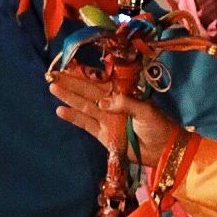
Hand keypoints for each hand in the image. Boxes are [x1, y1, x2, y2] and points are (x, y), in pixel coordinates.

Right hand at [50, 71, 179, 164]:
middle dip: (71, 83)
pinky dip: (74, 117)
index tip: (68, 66)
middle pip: (88, 92)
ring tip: (53, 88)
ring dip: (69, 97)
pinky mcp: (104, 135)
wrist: (164, 150)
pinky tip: (60, 110)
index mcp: (123, 94)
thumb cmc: (159, 126)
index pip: (100, 81)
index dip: (85, 74)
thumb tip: (102, 103)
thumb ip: (125, 104)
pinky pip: (86, 124)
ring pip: (84, 105)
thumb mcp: (145, 111)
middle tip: (52, 75)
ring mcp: (106, 120)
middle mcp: (112, 104)